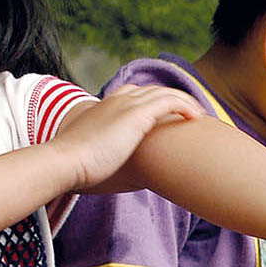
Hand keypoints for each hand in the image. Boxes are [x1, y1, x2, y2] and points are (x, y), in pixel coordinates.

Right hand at [59, 85, 203, 191]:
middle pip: (153, 91)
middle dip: (174, 100)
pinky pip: (169, 102)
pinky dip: (185, 106)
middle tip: (192, 115)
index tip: (172, 115)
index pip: (136, 93)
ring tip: (200, 116)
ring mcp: (126, 105)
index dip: (156, 101)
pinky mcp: (136, 115)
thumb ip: (115, 157)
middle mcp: (117, 100)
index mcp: (106, 106)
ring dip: (186, 102)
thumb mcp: (98, 157)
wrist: (65, 162)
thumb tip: (136, 176)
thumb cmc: (79, 167)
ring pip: (165, 94)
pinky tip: (196, 118)